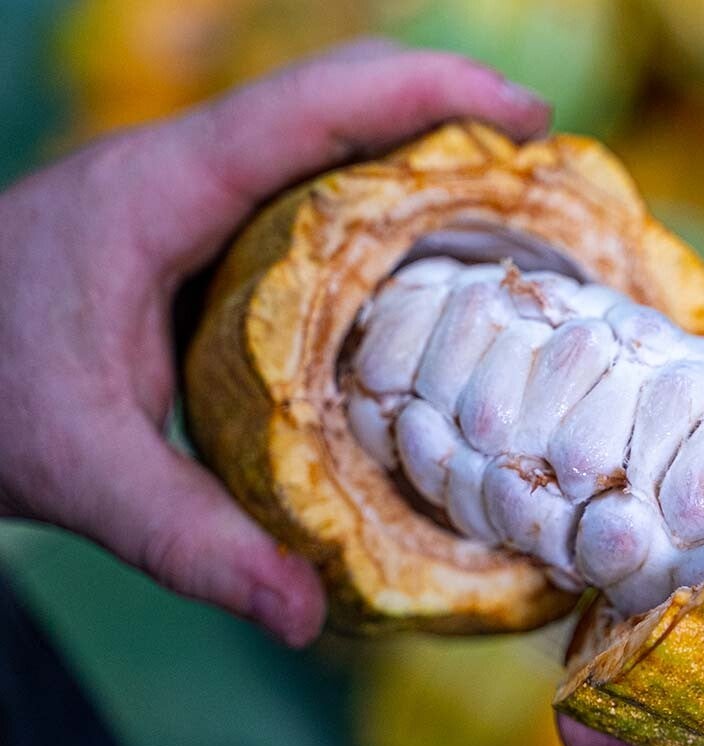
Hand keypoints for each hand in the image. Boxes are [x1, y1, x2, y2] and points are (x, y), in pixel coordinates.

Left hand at [0, 39, 549, 646]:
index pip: (311, 107)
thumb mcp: (79, 471)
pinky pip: (309, 196)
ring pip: (328, 144)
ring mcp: (196, 199)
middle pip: (340, 104)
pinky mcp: (201, 234)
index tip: (523, 117)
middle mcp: (187, 173)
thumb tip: (304, 612)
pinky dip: (381, 211)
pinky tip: (425, 270)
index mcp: (162, 192)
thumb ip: (191, 542)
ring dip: (420, 159)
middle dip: (448, 118)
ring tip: (507, 215)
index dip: (428, 90)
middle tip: (542, 175)